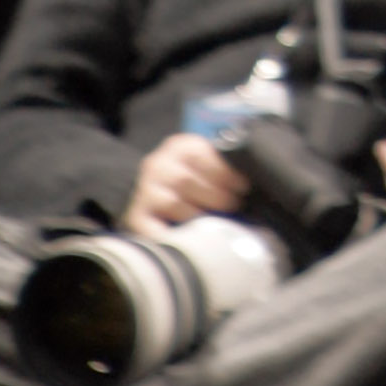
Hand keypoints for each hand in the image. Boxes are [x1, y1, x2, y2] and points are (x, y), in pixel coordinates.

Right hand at [123, 134, 251, 233]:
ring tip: (214, 221)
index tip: (242, 188)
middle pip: (186, 180)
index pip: (201, 155)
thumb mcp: (206, 162)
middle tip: (232, 207)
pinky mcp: (137, 215)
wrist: (154, 189)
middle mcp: (158, 164)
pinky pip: (152, 228)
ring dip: (197, 215)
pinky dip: (171, 235)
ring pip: (172, 203)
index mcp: (180, 146)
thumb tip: (248, 185)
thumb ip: (224, 167)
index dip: (225, 173)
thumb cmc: (193, 178)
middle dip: (215, 196)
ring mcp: (145, 190)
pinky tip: (188, 239)